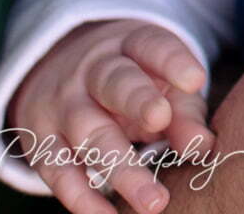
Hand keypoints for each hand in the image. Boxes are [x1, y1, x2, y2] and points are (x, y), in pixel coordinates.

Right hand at [9, 18, 213, 213]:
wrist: (61, 70)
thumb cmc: (134, 83)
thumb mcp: (162, 84)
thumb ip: (184, 113)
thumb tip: (201, 146)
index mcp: (131, 46)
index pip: (152, 46)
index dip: (172, 61)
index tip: (195, 80)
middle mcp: (92, 69)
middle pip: (115, 83)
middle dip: (137, 101)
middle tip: (160, 121)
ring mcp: (62, 104)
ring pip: (89, 134)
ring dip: (121, 168)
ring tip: (154, 201)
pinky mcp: (41, 140)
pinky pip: (58, 170)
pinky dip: (81, 197)